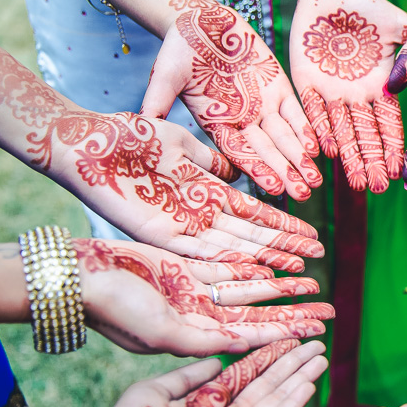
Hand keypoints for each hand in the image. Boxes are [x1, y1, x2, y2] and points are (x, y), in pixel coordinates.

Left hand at [32, 110, 321, 269]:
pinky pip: (200, 252)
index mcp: (205, 193)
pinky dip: (227, 261)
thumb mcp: (180, 144)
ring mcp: (180, 227)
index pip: (254, 214)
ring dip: (266, 260)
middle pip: (251, 236)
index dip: (284, 225)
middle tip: (318, 260)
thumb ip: (211, 160)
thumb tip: (237, 170)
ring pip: (233, 248)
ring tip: (298, 270)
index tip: (312, 233)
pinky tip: (255, 269)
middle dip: (286, 248)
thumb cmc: (130, 136)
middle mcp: (198, 215)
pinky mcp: (159, 234)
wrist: (87, 142)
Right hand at [76, 238, 332, 355]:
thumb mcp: (160, 330)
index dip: (287, 334)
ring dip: (280, 289)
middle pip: (259, 316)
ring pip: (248, 292)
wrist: (79, 274)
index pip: (253, 337)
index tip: (320, 334)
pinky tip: (279, 268)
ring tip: (314, 285)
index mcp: (194, 338)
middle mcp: (198, 318)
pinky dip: (252, 269)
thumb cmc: (114, 307)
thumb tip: (242, 347)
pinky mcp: (183, 270)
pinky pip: (227, 270)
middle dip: (294, 314)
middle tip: (332, 311)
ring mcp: (192, 294)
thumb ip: (201, 339)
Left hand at [102, 340, 330, 406]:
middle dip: (291, 365)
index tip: (287, 339)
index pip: (244, 375)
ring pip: (275, 400)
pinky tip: (308, 385)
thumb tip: (215, 363)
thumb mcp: (152, 393)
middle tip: (316, 344)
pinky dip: (292, 405)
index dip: (266, 357)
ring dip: (299, 379)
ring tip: (320, 358)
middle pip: (267, 385)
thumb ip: (185, 377)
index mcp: (203, 404)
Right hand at [143, 0, 321, 200]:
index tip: (272, 187)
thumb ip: (158, 101)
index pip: (238, 153)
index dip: (256, 169)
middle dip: (285, 172)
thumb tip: (144, 125)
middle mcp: (243, 121)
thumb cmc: (178, 49)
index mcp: (217, 125)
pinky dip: (306, 127)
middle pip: (267, 151)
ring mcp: (263, 106)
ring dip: (300, 158)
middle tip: (302, 195)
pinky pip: (296, 111)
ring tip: (315, 181)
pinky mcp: (279, 87)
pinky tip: (317, 146)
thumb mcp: (165, 75)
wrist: (201, 20)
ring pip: (285, 137)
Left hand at [290, 0, 406, 192]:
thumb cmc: (368, 5)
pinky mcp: (305, 80)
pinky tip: (326, 151)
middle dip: (371, 161)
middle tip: (376, 188)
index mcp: (380, 84)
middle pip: (365, 134)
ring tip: (356, 183)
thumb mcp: (397, 23)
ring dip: (348, 156)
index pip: (389, 122)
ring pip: (340, 130)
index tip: (400, 170)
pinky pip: (312, 110)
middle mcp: (356, 94)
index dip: (394, 146)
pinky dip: (319, 129)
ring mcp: (331, 90)